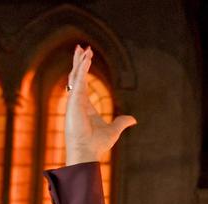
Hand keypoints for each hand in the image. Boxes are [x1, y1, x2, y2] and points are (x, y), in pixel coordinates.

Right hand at [65, 45, 135, 164]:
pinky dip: (82, 70)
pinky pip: (78, 82)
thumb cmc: (97, 144)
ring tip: (82, 49)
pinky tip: (86, 60)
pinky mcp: (74, 101)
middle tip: (81, 48)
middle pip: (77, 76)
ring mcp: (74, 101)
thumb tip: (133, 119)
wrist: (88, 151)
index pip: (82, 83)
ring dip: (79, 62)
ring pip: (76, 76)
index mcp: (84, 105)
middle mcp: (77, 101)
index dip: (83, 70)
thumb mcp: (114, 130)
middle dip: (79, 62)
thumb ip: (122, 122)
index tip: (86, 58)